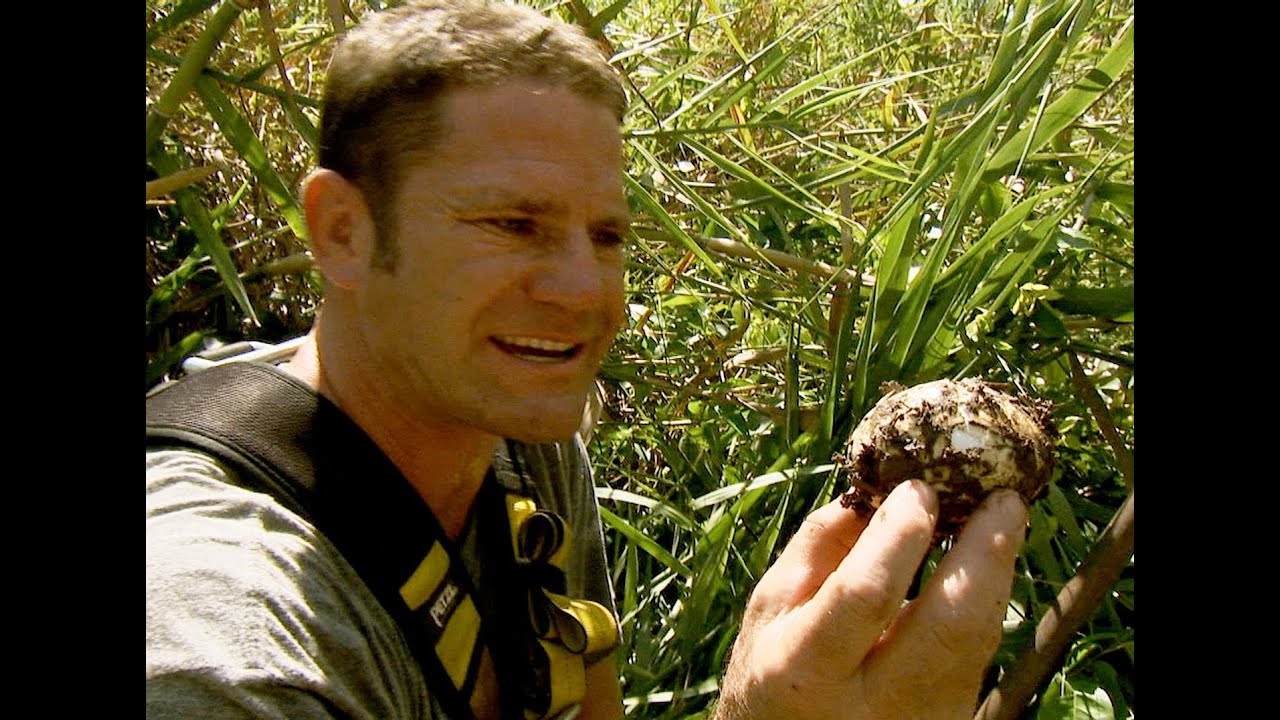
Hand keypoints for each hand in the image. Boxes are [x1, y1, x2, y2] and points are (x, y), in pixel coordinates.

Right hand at [714, 480, 1027, 719]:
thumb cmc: (770, 672)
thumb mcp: (769, 609)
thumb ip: (818, 547)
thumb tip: (877, 490)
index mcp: (807, 668)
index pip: (866, 595)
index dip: (898, 537)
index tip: (919, 488)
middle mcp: (872, 704)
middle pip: (950, 626)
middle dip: (985, 554)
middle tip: (1004, 498)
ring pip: (978, 641)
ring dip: (997, 572)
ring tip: (1003, 517)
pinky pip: (978, 654)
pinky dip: (985, 602)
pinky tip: (986, 565)